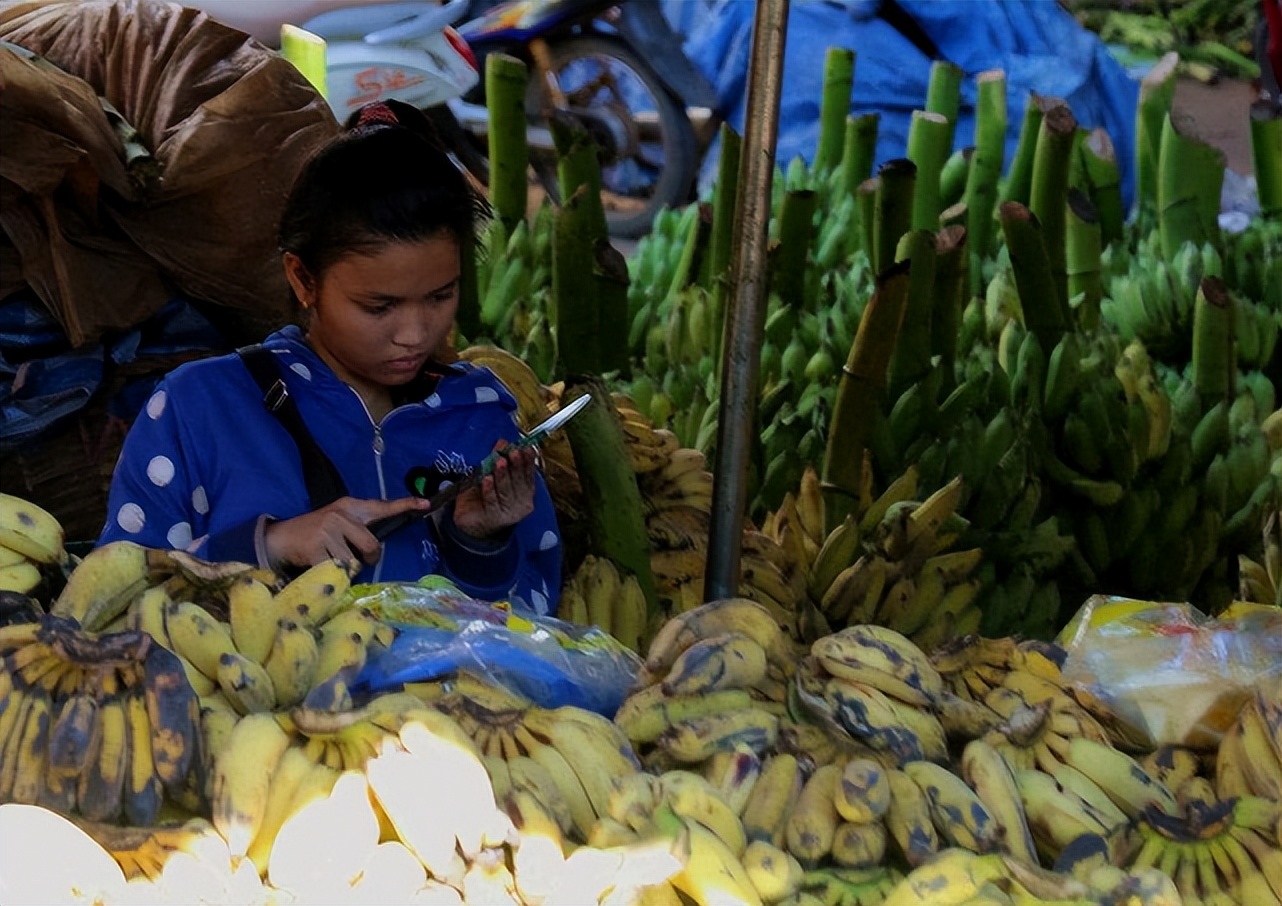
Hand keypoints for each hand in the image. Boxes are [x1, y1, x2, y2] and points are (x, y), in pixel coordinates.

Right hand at [264, 495, 431, 568]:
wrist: (279, 538)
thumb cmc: (314, 533)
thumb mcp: (337, 522)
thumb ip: (358, 528)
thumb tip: (378, 547)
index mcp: (349, 506)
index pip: (381, 506)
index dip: (405, 505)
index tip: (425, 504)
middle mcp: (340, 515)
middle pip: (372, 546)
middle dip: (368, 559)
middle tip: (357, 560)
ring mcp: (327, 530)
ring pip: (354, 562)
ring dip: (346, 569)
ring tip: (331, 560)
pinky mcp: (315, 547)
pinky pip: (337, 571)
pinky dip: (332, 575)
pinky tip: (319, 566)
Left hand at [451, 440, 536, 539]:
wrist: (470, 521)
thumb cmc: (483, 497)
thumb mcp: (491, 474)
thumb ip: (498, 459)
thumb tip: (502, 442)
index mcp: (524, 492)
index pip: (529, 475)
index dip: (528, 461)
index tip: (526, 448)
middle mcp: (520, 504)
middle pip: (519, 483)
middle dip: (516, 466)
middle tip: (513, 452)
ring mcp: (508, 513)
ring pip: (506, 492)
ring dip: (503, 476)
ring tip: (499, 462)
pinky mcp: (494, 519)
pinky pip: (492, 502)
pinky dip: (489, 490)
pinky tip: (487, 479)